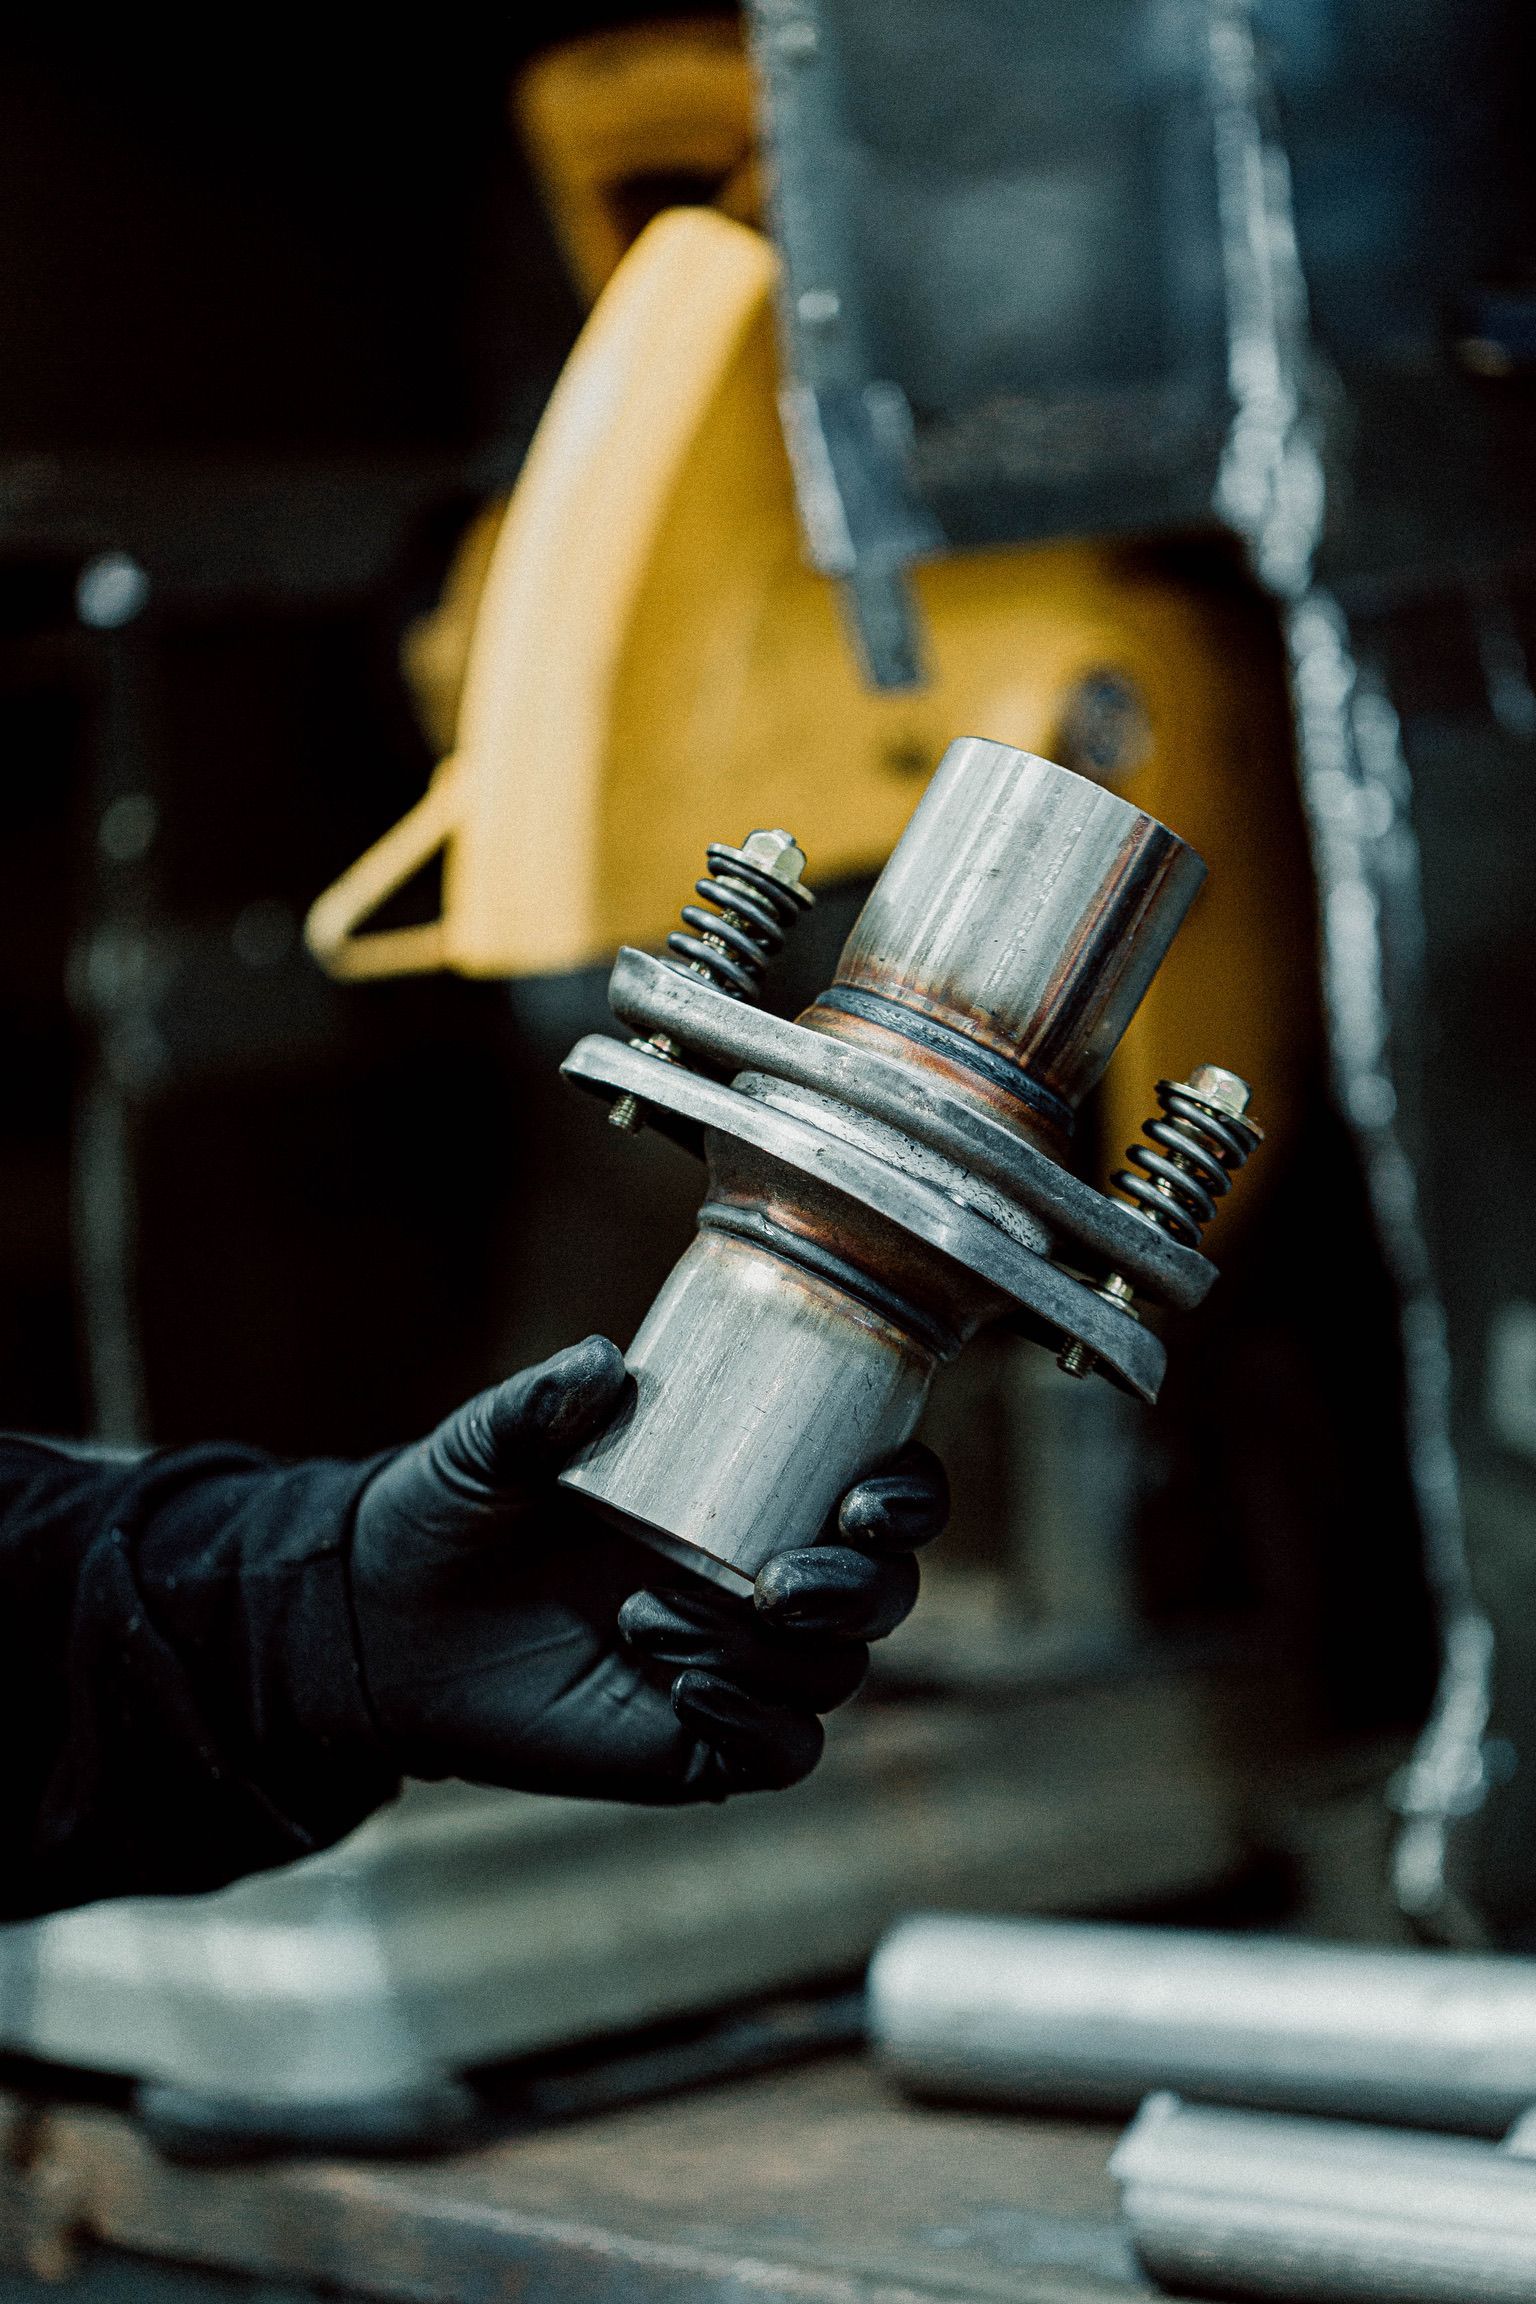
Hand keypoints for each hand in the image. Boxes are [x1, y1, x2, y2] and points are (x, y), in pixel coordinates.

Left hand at [347, 1337, 946, 1802]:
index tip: (864, 1500)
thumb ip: (538, 1403)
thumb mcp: (488, 1446)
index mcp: (750, 1492)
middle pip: (886, 1593)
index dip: (909, 1498)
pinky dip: (754, 1722)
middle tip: (773, 1583)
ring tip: (644, 1618)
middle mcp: (764, 1580)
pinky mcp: (701, 1745)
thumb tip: (604, 1361)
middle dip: (858, 1590)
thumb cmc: (456, 1512)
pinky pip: (784, 1752)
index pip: (883, 1494)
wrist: (388, 1622)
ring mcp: (739, 1665)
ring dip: (762, 1651)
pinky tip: (680, 1689)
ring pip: (835, 1673)